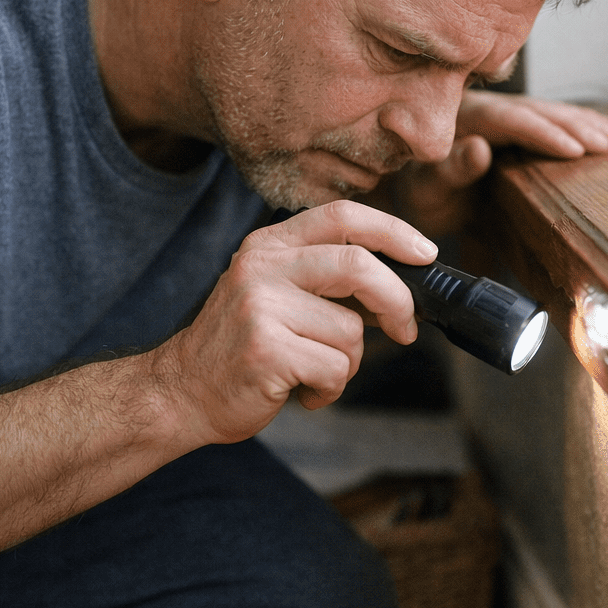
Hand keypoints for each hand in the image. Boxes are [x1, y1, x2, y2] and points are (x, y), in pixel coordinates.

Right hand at [154, 200, 437, 444]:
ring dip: (346, 363)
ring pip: (351, 330)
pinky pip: (336, 368)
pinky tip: (301, 390)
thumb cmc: (242, 347)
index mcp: (269, 246)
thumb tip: (400, 277)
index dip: (393, 231)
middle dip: (397, 300)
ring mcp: (260, 307)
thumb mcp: (273, 291)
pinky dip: (329, 388)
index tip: (425, 253)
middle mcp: (262, 267)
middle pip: (357, 265)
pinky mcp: (266, 349)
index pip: (342, 216)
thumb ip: (321, 275)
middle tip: (404, 329)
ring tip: (311, 371)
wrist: (182, 392)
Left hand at [397, 90, 607, 235]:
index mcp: (465, 118)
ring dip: (581, 124)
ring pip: (547, 112)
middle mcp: (486, 109)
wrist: (418, 195)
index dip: (543, 133)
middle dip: (572, 126)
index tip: (574, 149)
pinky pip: (549, 121)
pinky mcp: (515, 128)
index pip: (509, 120)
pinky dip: (578, 125)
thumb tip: (479, 149)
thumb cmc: (421, 196)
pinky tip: (604, 130)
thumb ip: (450, 171)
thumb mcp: (427, 191)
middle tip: (605, 143)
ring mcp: (502, 115)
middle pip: (535, 111)